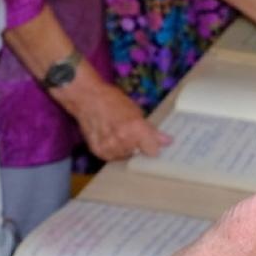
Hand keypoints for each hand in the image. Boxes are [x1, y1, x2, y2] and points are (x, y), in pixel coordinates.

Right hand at [57, 76, 171, 161]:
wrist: (87, 98)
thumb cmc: (112, 100)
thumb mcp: (136, 111)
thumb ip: (151, 130)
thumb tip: (167, 141)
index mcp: (135, 129)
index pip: (153, 151)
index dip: (153, 146)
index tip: (153, 142)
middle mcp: (123, 141)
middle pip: (139, 154)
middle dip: (137, 145)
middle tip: (130, 132)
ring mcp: (109, 149)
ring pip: (125, 156)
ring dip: (125, 148)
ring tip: (117, 132)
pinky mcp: (98, 152)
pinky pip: (112, 156)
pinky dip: (113, 149)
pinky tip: (109, 136)